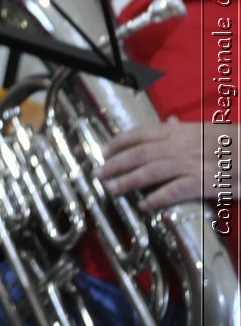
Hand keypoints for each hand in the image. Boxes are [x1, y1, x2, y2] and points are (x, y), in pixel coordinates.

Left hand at [99, 119, 223, 209]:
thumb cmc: (233, 142)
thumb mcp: (207, 129)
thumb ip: (183, 128)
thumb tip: (166, 120)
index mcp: (180, 131)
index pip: (141, 133)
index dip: (119, 142)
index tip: (105, 150)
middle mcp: (180, 145)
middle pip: (139, 154)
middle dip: (115, 164)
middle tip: (98, 173)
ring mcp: (190, 163)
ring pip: (149, 172)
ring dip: (127, 181)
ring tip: (111, 189)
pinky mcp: (202, 182)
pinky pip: (173, 191)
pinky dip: (156, 198)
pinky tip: (143, 205)